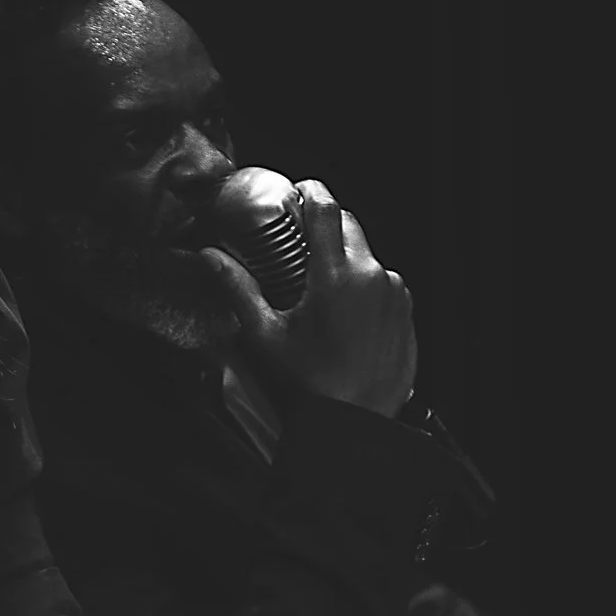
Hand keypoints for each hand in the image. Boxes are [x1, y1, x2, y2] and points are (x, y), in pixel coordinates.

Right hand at [202, 180, 416, 416]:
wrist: (356, 425)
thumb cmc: (311, 384)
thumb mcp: (266, 336)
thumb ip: (238, 290)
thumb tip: (209, 257)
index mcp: (336, 276)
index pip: (326, 209)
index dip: (311, 191)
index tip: (298, 191)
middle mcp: (372, 277)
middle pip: (350, 225)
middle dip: (325, 224)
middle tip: (300, 240)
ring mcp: (395, 294)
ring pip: (368, 256)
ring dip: (345, 259)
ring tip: (320, 287)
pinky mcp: (406, 313)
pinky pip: (385, 284)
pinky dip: (365, 286)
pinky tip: (345, 314)